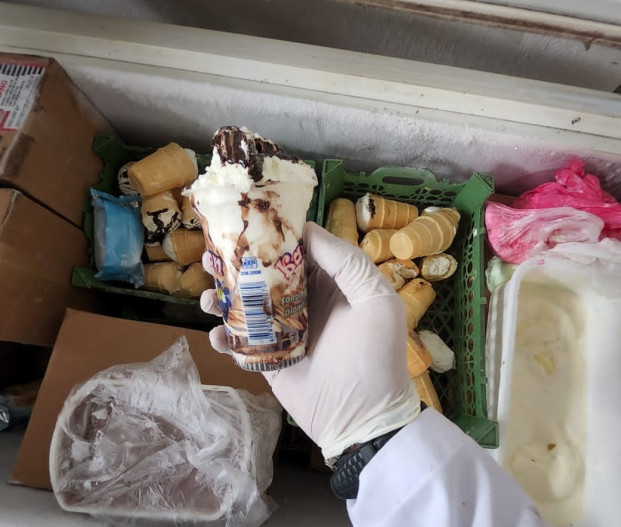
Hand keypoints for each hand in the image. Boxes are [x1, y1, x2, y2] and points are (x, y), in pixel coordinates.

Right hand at [201, 222, 420, 459]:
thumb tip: (308, 229)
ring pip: (246, 305)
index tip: (245, 223)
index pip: (297, 251)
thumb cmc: (374, 356)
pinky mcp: (267, 360)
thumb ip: (347, 262)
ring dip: (223, 298)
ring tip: (208, 297)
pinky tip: (216, 335)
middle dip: (236, 263)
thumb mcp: (376, 301)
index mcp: (330, 284)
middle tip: (212, 257)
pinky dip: (223, 337)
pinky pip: (240, 343)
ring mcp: (283, 332)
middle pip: (264, 274)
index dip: (272, 236)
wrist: (362, 418)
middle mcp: (304, 303)